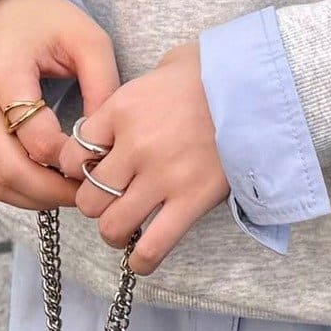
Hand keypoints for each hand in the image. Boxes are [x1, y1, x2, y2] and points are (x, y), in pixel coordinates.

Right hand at [0, 0, 118, 210]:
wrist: (2, 4)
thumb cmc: (49, 20)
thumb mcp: (89, 40)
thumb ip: (104, 87)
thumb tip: (106, 143)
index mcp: (4, 73)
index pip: (37, 140)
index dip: (71, 160)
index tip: (97, 159)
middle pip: (8, 170)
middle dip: (52, 191)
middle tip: (84, 192)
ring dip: (26, 198)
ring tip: (61, 190)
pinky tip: (17, 187)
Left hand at [57, 43, 228, 274]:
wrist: (257, 82)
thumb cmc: (210, 72)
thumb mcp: (159, 71)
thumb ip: (132, 97)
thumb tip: (120, 113)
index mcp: (121, 111)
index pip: (73, 156)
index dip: (78, 169)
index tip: (92, 171)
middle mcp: (135, 146)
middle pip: (89, 196)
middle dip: (95, 204)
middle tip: (111, 201)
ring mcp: (163, 176)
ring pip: (113, 225)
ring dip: (115, 232)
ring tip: (125, 229)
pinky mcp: (192, 199)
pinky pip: (154, 245)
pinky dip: (142, 260)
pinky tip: (141, 260)